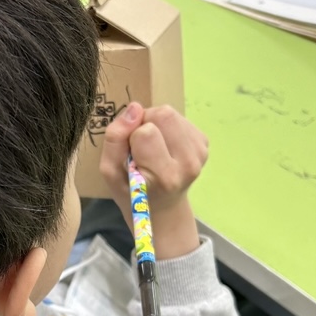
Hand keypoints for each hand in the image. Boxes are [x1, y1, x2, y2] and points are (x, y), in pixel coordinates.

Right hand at [100, 102, 205, 258]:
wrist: (162, 207)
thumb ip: (114, 140)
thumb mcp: (110, 171)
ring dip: (157, 123)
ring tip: (153, 146)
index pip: (146, 132)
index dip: (132, 135)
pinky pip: (181, 118)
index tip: (131, 153)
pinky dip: (168, 128)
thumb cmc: (131, 191)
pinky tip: (165, 146)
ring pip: (172, 113)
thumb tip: (134, 108)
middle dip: (146, 122)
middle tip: (141, 144)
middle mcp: (188, 165)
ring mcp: (200, 154)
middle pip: (163, 114)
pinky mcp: (204, 144)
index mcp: (164, 176)